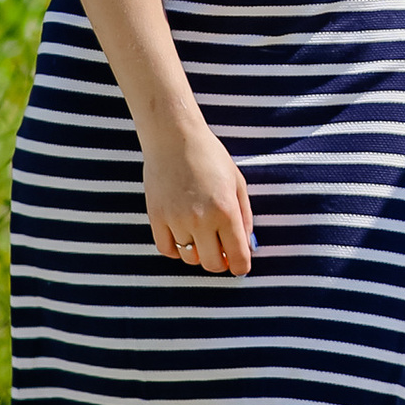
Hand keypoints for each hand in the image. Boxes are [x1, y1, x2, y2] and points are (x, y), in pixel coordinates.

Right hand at [143, 121, 255, 274]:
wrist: (174, 137)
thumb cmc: (210, 156)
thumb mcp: (237, 182)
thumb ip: (245, 217)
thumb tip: (248, 247)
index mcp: (226, 211)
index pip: (238, 258)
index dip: (241, 266)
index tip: (239, 264)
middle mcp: (201, 220)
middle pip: (213, 265)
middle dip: (221, 262)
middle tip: (221, 248)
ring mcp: (176, 221)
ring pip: (189, 259)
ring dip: (198, 253)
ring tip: (201, 234)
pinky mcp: (157, 218)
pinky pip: (167, 250)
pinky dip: (176, 248)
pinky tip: (182, 233)